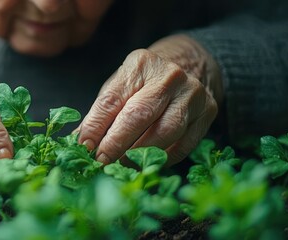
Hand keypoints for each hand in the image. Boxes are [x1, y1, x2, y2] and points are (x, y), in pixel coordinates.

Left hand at [78, 35, 221, 166]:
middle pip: (139, 115)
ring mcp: (192, 93)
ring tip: (121, 165)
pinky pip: (183, 144)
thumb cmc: (143, 83)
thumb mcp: (119, 88)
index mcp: (140, 64)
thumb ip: (100, 115)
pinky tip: (146, 163)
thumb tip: (78, 144)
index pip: (112, 100)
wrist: (188, 66)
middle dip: (116, 143)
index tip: (83, 147)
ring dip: (139, 154)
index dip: (95, 126)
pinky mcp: (208, 111)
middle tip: (101, 161)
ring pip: (165, 132)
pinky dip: (162, 158)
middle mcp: (169, 76)